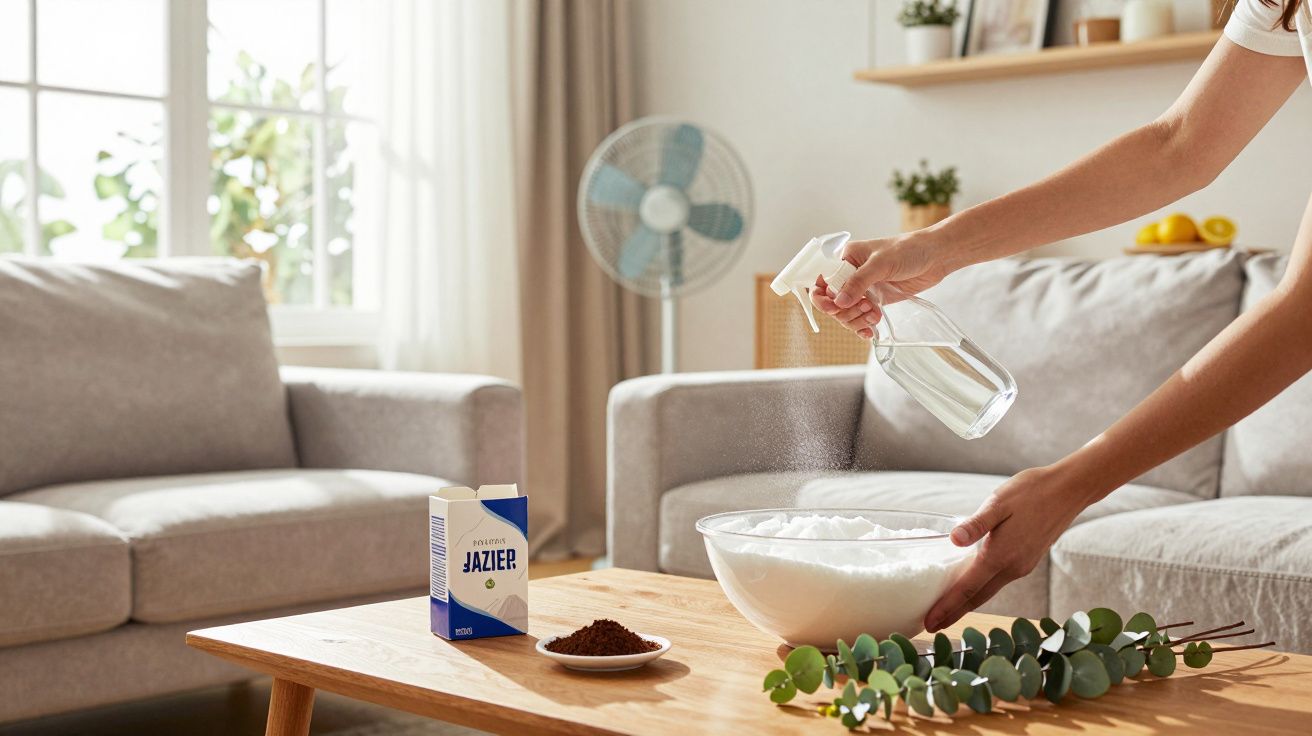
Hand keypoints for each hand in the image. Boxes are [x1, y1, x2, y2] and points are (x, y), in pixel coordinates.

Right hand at [809, 233, 950, 338]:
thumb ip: (858, 282)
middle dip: (845, 311)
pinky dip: (862, 327)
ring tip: (874, 315)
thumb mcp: (881, 263)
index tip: (833, 307)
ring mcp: (862, 290)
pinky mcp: (875, 301)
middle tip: (864, 308)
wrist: (934, 257)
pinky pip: (860, 319)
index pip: (821, 280)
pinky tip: (870, 332)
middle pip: (831, 302)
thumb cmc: (908, 250)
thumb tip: (839, 301)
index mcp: (846, 259)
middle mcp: (850, 275)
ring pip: (845, 314)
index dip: (821, 297)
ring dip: (856, 320)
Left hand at [923, 467, 1089, 631]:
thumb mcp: (998, 502)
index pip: (968, 589)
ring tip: (946, 610)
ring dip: (966, 603)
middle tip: (931, 626)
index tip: (929, 622)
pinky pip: (998, 581)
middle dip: (953, 613)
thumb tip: (954, 540)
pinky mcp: (1027, 560)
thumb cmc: (1032, 492)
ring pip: (988, 591)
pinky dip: (981, 589)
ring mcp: (1022, 566)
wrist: (1069, 490)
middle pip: (977, 598)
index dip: (947, 607)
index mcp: (1001, 555)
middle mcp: (1013, 567)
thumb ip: (976, 524)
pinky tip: (971, 587)